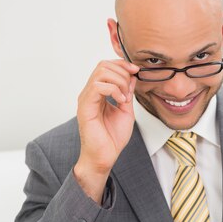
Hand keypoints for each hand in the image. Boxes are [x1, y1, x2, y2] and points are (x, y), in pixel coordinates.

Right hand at [74, 59, 138, 202]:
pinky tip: (121, 101)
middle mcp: (90, 93)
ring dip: (119, 81)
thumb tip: (132, 77)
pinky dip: (114, 90)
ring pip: (100, 72)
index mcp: (98, 93)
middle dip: (122, 72)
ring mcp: (86, 99)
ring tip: (125, 97)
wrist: (105, 156)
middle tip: (130, 88)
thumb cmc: (112, 138)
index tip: (136, 71)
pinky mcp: (85, 107)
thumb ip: (127, 93)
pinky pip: (98, 86)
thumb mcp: (126, 111)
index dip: (122, 65)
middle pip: (103, 65)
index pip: (106, 67)